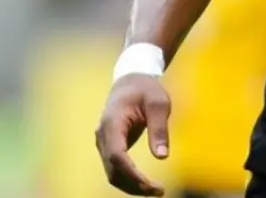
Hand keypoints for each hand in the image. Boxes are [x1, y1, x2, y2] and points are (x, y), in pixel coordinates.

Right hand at [95, 74, 171, 195]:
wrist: (130, 80)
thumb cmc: (146, 89)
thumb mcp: (159, 103)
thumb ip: (159, 128)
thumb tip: (162, 157)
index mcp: (113, 123)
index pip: (117, 156)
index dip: (133, 174)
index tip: (151, 186)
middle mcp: (103, 135)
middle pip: (113, 169)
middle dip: (134, 185)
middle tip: (158, 192)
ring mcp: (103, 142)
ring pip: (112, 173)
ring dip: (131, 186)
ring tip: (155, 191)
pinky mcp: (109, 146)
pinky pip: (115, 169)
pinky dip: (128, 179)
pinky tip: (145, 184)